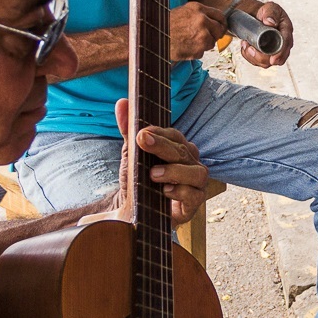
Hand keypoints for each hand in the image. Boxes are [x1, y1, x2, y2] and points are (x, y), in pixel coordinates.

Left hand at [111, 99, 213, 226]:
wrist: (135, 214)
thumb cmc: (139, 182)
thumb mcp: (132, 155)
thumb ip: (129, 130)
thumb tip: (122, 103)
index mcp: (178, 149)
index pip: (175, 136)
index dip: (160, 132)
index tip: (142, 132)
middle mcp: (191, 163)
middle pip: (183, 151)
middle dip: (163, 146)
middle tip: (143, 141)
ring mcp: (196, 184)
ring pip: (196, 172)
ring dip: (174, 171)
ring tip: (153, 174)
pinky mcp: (195, 203)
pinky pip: (194, 195)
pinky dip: (180, 192)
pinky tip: (164, 191)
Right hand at [170, 2, 227, 61]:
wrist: (155, 38)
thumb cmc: (165, 26)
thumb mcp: (183, 12)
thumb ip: (198, 15)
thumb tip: (212, 22)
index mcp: (198, 9)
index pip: (220, 15)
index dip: (222, 23)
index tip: (221, 27)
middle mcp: (202, 20)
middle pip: (220, 30)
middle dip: (215, 35)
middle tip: (207, 38)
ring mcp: (203, 35)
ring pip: (211, 43)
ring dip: (203, 45)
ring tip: (188, 42)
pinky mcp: (200, 48)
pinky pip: (203, 52)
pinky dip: (195, 52)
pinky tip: (184, 47)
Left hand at [238, 0, 293, 68]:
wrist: (258, 16)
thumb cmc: (266, 13)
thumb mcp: (270, 8)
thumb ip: (271, 13)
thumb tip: (270, 22)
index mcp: (286, 31)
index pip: (285, 45)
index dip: (280, 54)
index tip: (273, 59)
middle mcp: (282, 44)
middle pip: (276, 59)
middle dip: (262, 57)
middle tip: (250, 48)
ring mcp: (274, 51)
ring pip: (265, 62)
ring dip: (253, 56)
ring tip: (246, 44)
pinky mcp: (266, 55)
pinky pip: (257, 61)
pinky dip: (249, 56)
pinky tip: (246, 46)